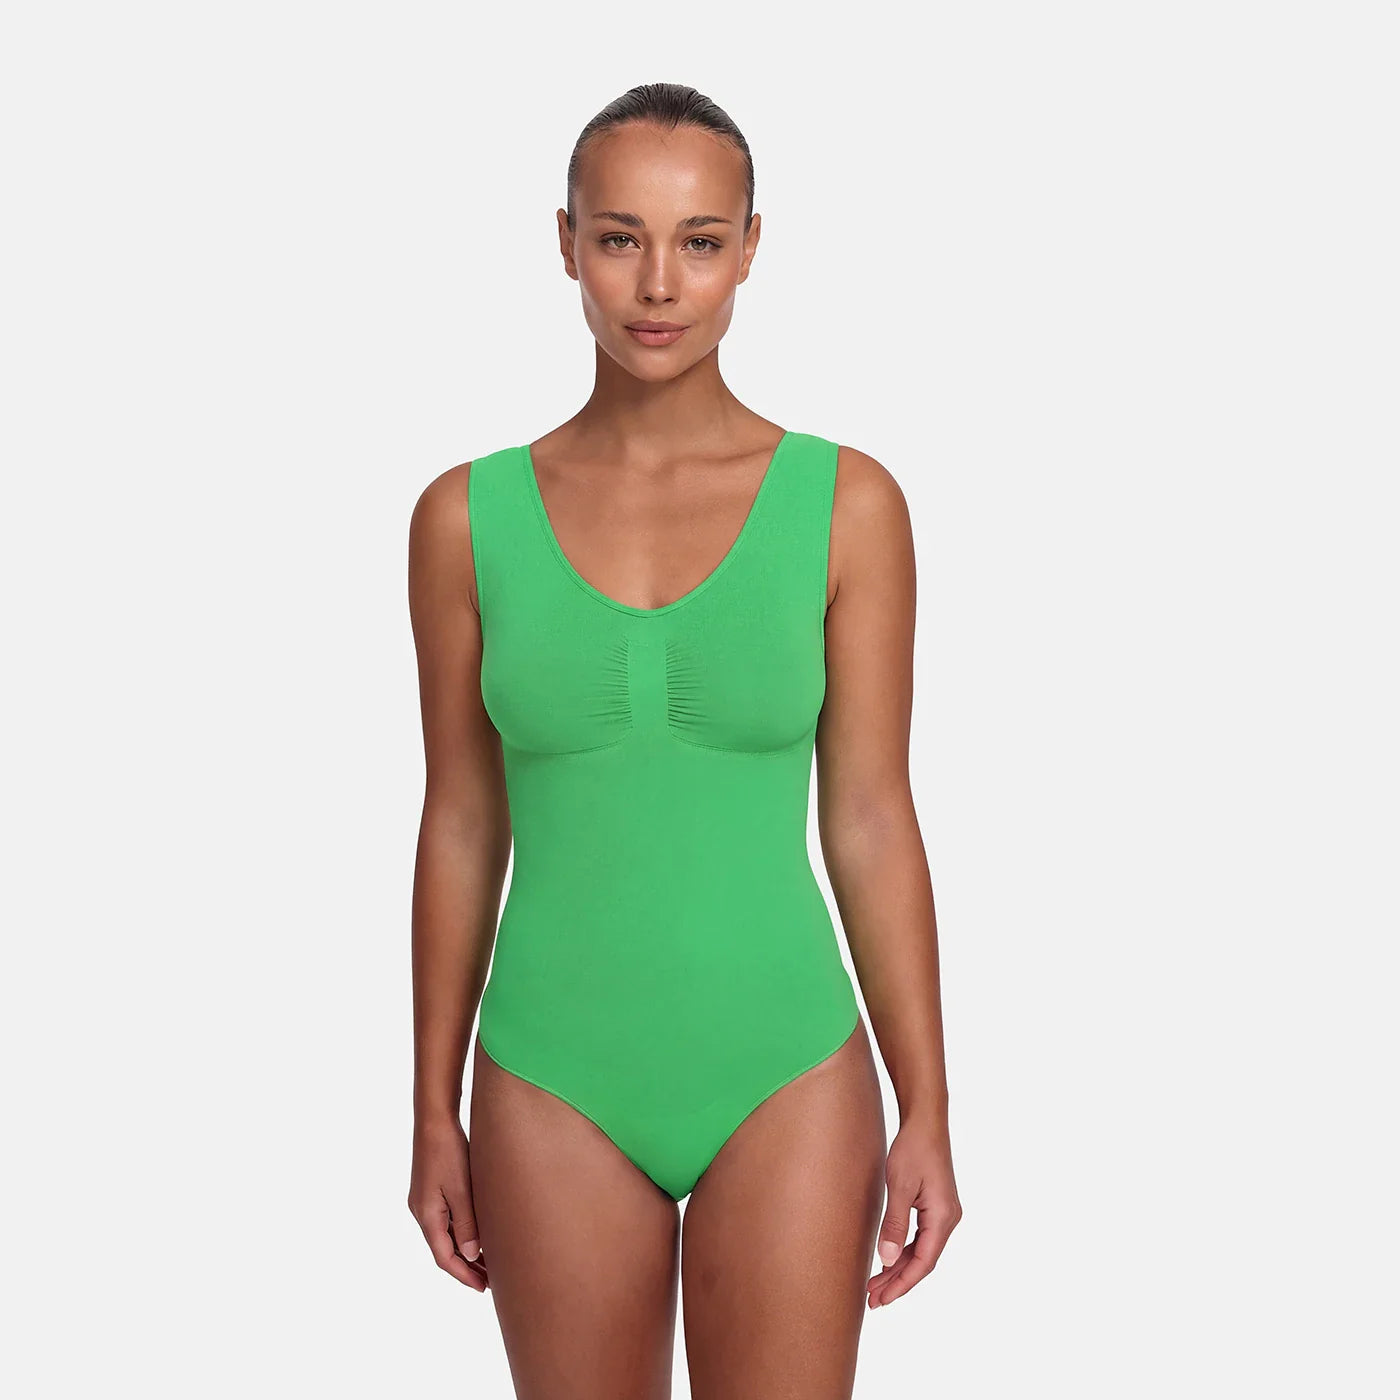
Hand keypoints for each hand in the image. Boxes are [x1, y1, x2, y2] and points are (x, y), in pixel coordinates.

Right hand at [408, 1116, 488, 1291]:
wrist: (434, 1120)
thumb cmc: (448, 1151)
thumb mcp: (460, 1189)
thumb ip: (466, 1223)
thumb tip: (471, 1254)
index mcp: (427, 1215)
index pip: (444, 1257)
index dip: (464, 1275)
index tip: (483, 1288)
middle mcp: (422, 1212)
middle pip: (444, 1249)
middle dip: (466, 1267)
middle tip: (490, 1281)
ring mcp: (425, 1201)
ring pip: (446, 1235)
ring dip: (464, 1250)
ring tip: (488, 1262)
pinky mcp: (432, 1190)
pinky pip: (446, 1220)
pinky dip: (461, 1232)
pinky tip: (477, 1233)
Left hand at [867, 1119, 960, 1307]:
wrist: (925, 1121)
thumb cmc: (913, 1148)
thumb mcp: (900, 1186)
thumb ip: (894, 1224)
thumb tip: (886, 1260)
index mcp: (943, 1217)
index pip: (923, 1263)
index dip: (902, 1284)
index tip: (882, 1299)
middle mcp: (947, 1219)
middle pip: (922, 1261)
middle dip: (897, 1282)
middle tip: (872, 1300)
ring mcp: (942, 1213)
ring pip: (920, 1251)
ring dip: (898, 1268)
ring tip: (874, 1285)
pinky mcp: (934, 1206)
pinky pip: (920, 1237)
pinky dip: (903, 1251)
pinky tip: (887, 1259)